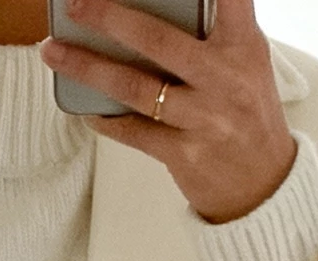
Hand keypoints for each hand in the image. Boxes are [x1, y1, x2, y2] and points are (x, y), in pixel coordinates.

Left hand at [42, 0, 295, 223]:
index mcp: (243, 45)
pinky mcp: (184, 155)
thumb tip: (147, 9)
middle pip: (156, 39)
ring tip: (53, 51)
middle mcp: (224, 78)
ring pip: (134, 87)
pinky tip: (85, 106)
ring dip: (87, 67)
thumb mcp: (246, 62)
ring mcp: (203, 118)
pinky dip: (105, 118)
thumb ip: (214, 32)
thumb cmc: (246, 112)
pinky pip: (133, 132)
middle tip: (76, 4)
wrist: (264, 185)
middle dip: (108, 17)